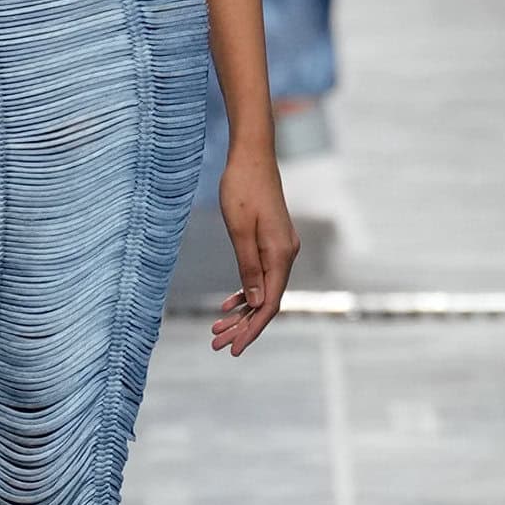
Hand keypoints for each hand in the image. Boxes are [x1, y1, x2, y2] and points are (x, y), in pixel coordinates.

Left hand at [211, 144, 298, 355]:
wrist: (252, 156)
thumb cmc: (242, 188)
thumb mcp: (239, 229)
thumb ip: (248, 267)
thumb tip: (257, 302)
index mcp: (280, 254)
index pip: (270, 303)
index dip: (252, 329)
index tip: (234, 349)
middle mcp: (286, 254)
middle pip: (267, 301)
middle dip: (243, 327)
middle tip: (217, 345)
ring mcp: (281, 248)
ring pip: (263, 290)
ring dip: (242, 313)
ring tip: (217, 330)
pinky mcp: (273, 241)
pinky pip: (261, 275)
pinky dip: (245, 292)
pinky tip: (229, 305)